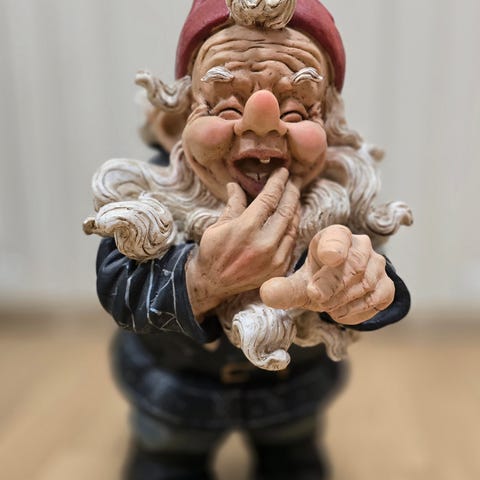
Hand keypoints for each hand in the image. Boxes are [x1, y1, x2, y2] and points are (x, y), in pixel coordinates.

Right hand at [186, 168, 300, 317]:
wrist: (213, 283)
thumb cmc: (212, 251)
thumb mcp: (218, 225)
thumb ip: (233, 204)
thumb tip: (235, 184)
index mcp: (246, 229)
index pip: (269, 198)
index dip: (278, 182)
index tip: (283, 171)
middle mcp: (264, 243)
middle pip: (286, 210)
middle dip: (292, 191)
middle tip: (295, 178)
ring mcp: (274, 258)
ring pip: (292, 226)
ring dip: (295, 208)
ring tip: (294, 195)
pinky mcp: (279, 268)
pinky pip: (292, 242)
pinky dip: (292, 227)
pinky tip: (291, 217)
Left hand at [260, 225, 394, 324]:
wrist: (335, 292)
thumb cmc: (315, 281)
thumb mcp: (297, 285)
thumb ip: (283, 289)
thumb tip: (267, 294)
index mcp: (335, 236)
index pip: (339, 237)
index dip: (335, 248)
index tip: (329, 258)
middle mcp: (360, 245)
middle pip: (353, 265)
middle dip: (332, 286)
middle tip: (317, 298)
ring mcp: (377, 265)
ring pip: (366, 283)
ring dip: (343, 300)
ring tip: (327, 305)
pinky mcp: (387, 285)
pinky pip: (378, 298)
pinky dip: (358, 311)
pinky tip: (342, 312)